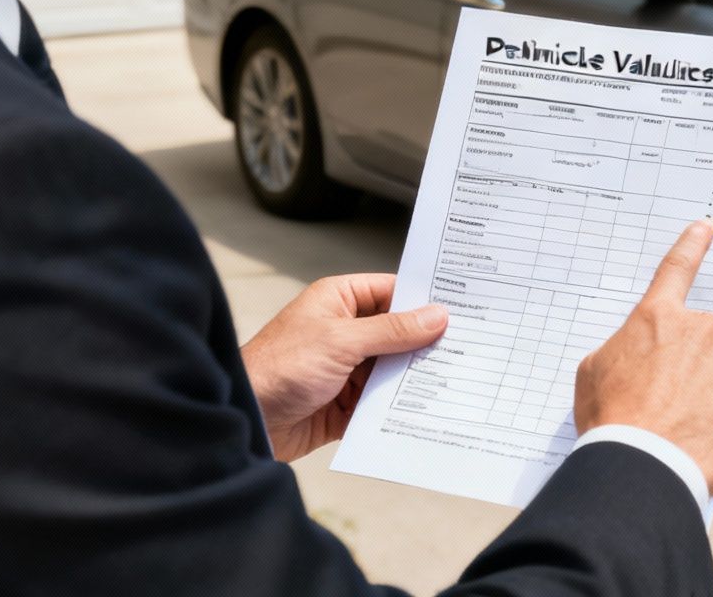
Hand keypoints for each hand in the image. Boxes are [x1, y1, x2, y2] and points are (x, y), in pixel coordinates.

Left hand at [240, 274, 447, 461]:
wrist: (244, 420)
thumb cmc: (277, 368)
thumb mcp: (341, 341)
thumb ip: (392, 330)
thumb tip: (435, 316)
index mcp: (338, 301)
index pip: (393, 291)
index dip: (425, 300)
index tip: (462, 307)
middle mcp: (344, 331)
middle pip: (398, 332)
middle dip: (426, 341)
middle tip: (469, 344)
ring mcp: (346, 368)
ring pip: (393, 367)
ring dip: (415, 375)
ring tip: (456, 377)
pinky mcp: (345, 403)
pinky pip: (382, 400)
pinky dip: (400, 404)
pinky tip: (427, 406)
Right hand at [575, 221, 712, 493]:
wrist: (644, 466)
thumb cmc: (612, 422)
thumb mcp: (595, 373)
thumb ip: (626, 350)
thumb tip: (642, 355)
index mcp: (659, 318)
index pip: (677, 271)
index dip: (691, 247)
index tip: (706, 228)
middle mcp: (705, 328)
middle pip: (708, 342)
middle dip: (697, 366)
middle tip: (673, 404)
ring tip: (691, 427)